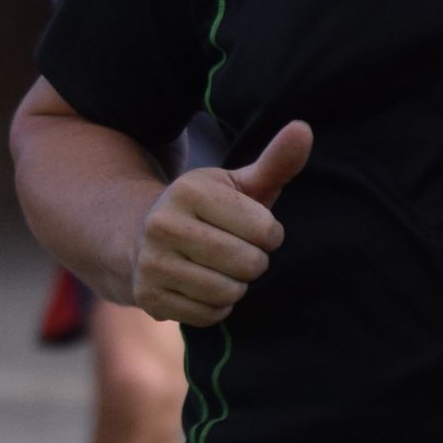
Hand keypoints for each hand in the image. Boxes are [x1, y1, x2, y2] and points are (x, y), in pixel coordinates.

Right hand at [129, 121, 311, 326]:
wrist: (138, 238)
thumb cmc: (207, 211)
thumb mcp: (238, 184)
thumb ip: (275, 161)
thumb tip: (304, 128)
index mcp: (189, 190)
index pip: (265, 230)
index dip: (270, 234)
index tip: (253, 228)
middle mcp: (163, 224)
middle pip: (248, 263)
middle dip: (254, 262)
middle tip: (239, 252)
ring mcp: (152, 262)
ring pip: (228, 292)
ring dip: (236, 286)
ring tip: (222, 270)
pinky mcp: (149, 297)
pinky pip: (208, 314)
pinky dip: (215, 307)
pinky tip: (204, 287)